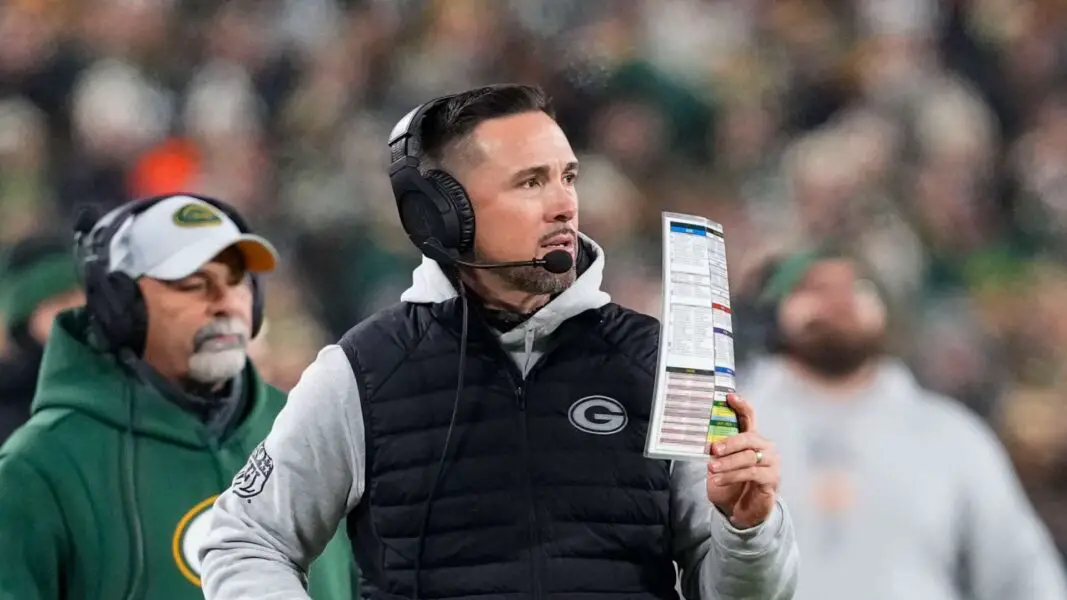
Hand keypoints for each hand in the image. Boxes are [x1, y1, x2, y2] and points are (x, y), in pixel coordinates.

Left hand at [706, 393, 779, 528]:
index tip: (729, 396)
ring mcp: (771, 463)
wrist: (741, 510)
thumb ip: (718, 450)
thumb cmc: (731, 483)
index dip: (741, 405)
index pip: (749, 417)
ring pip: (748, 457)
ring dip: (728, 463)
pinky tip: (718, 479)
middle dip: (729, 442)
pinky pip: (751, 473)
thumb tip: (704, 439)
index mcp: (752, 439)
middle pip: (749, 438)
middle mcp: (765, 447)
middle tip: (713, 449)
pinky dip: (732, 476)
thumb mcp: (721, 463)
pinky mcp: (771, 479)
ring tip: (711, 468)